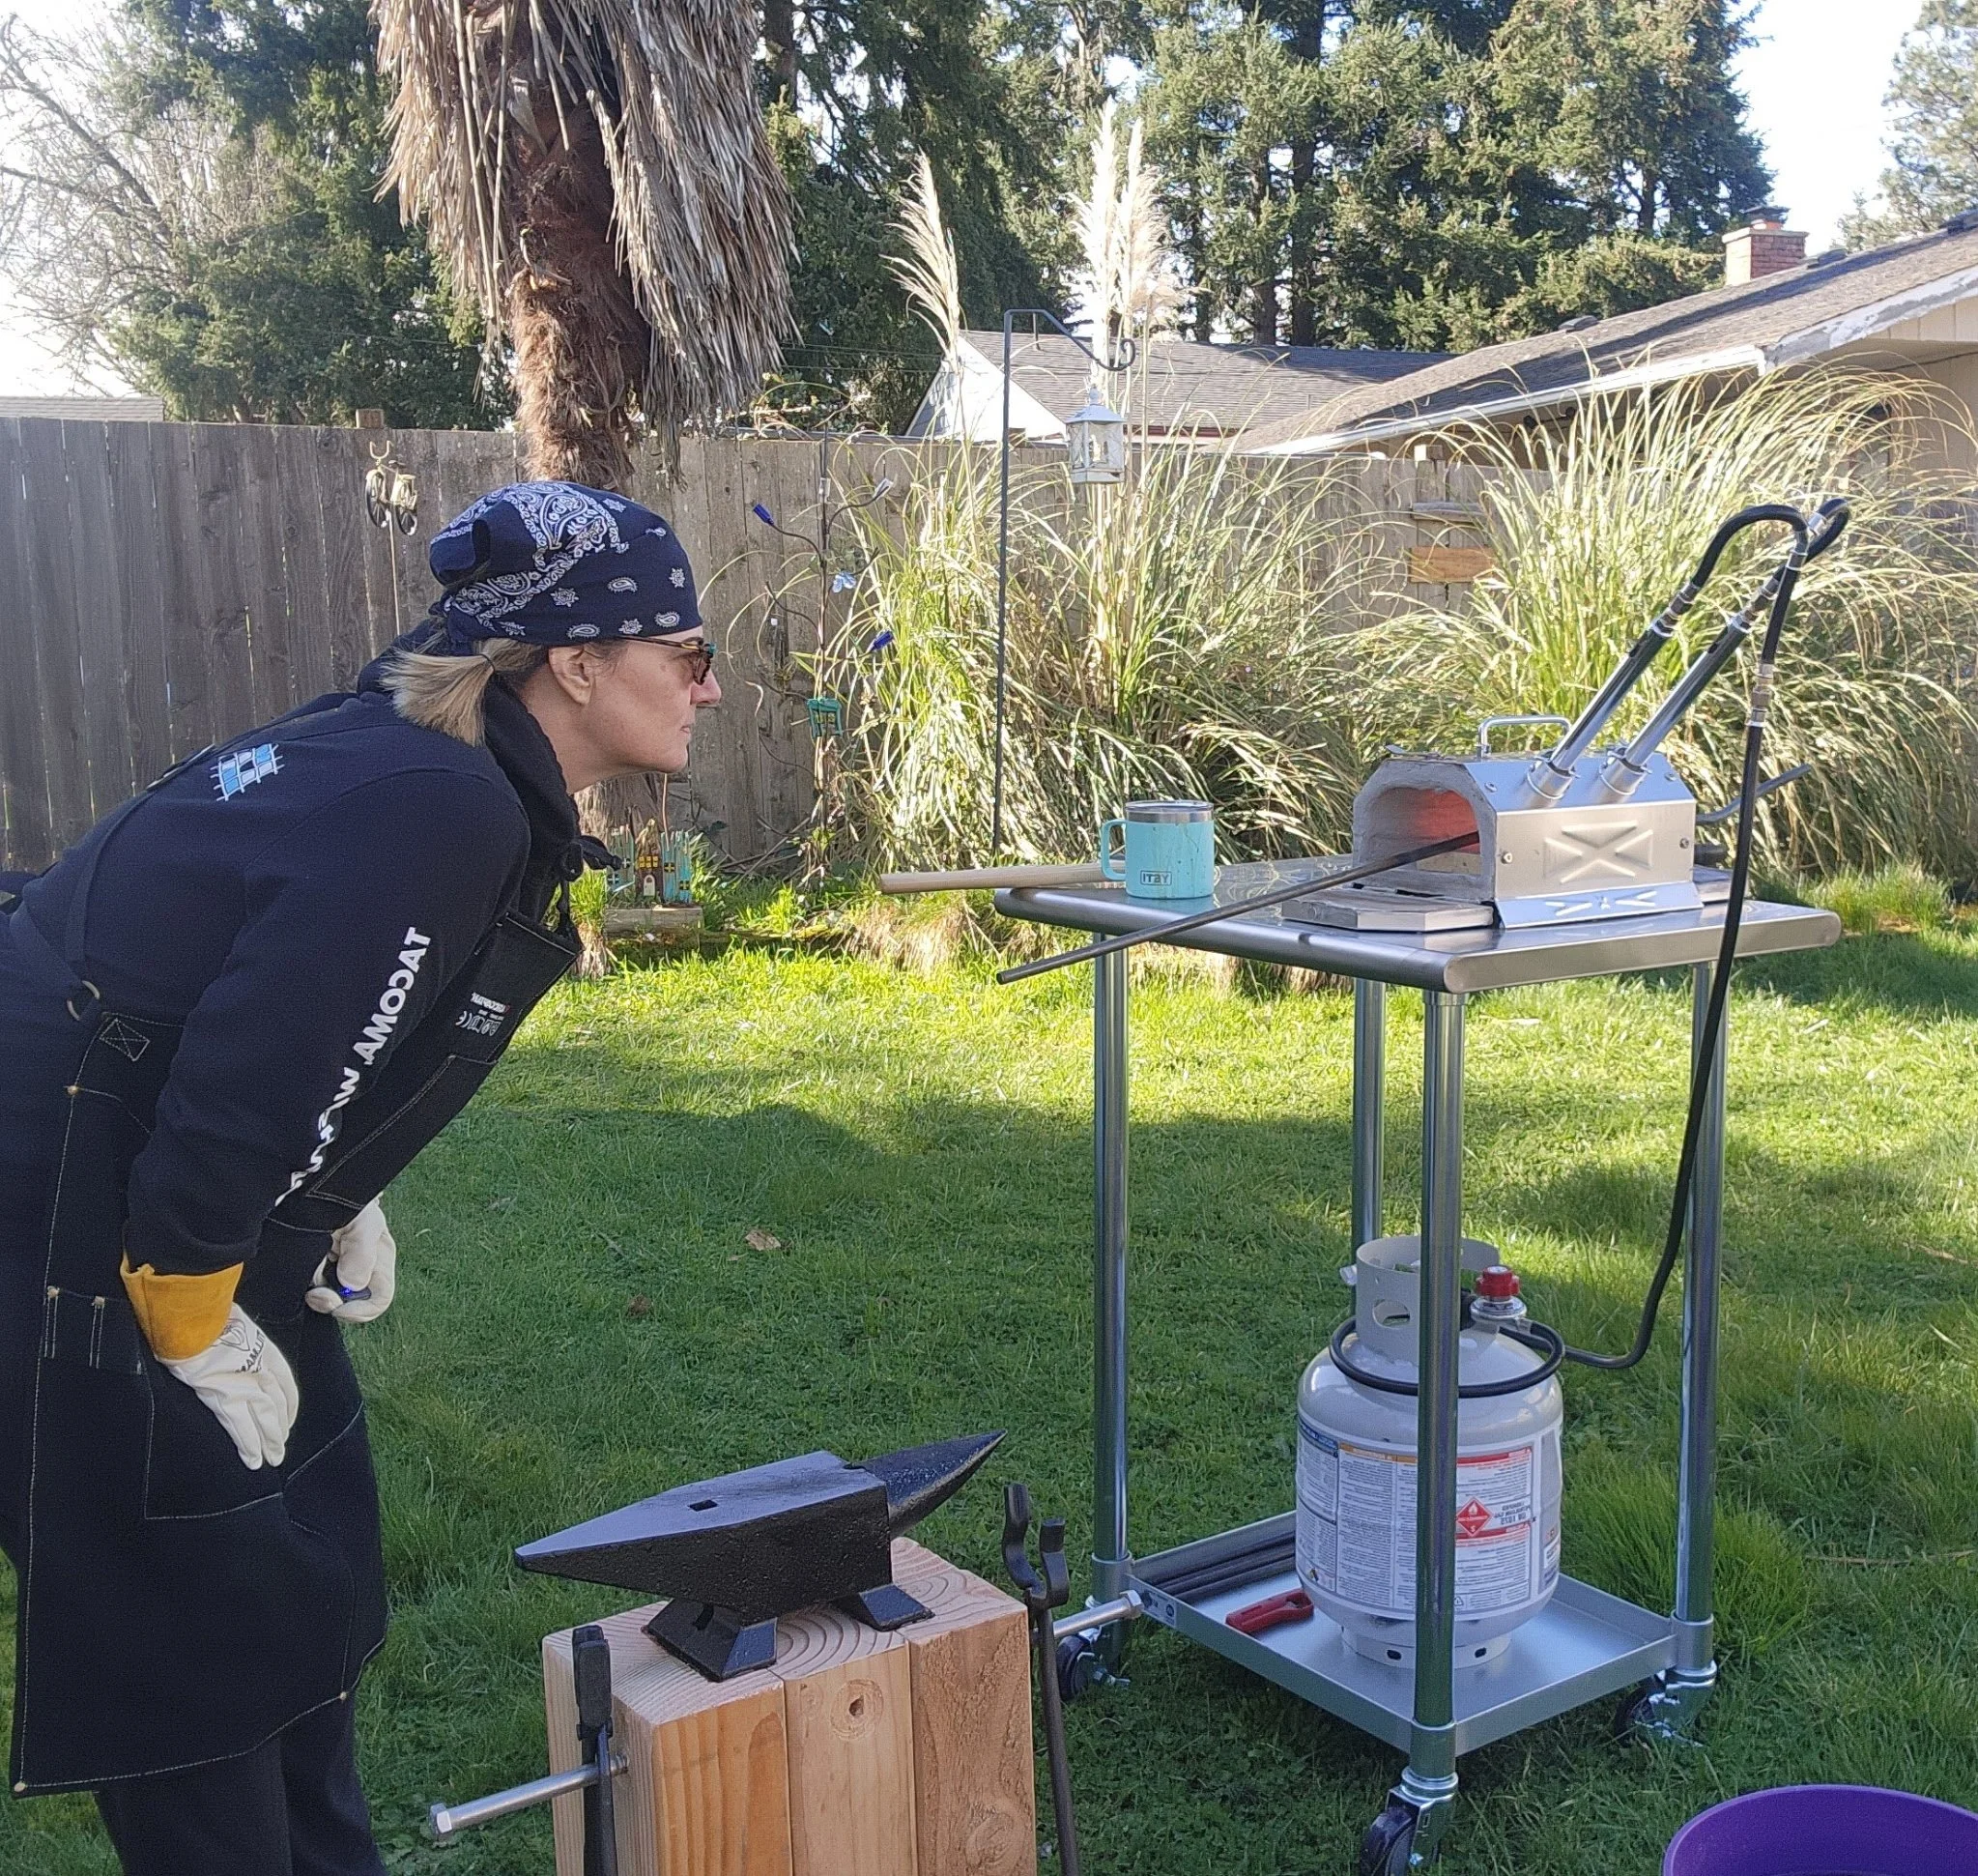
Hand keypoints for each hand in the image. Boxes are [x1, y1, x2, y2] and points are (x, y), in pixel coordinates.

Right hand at [162, 1306, 299, 1469]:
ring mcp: (247, 1385)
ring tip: (272, 1458)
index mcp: (268, 1352)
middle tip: (280, 1449)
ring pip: (266, 1419)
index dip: (287, 1406)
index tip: (287, 1421)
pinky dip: (249, 1445)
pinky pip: (241, 1428)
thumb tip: (231, 1344)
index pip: (285, 1385)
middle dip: (280, 1429)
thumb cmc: (209, 1317)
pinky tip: (253, 1460)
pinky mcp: (227, 1398)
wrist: (195, 1319)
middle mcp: (263, 1370)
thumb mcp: (236, 1325)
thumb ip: (239, 1341)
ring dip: (269, 1441)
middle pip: (278, 1405)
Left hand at [306, 1199, 396, 1322]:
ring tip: (310, 1264)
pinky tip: (303, 1267)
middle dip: (330, 1303)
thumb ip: (362, 1253)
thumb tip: (353, 1286)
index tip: (336, 1305)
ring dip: (314, 1290)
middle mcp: (361, 1272)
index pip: (379, 1301)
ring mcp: (337, 1274)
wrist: (316, 1189)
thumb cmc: (348, 1200)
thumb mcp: (362, 1221)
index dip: (359, 1310)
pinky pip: (308, 1289)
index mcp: (380, 1262)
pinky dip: (302, 1284)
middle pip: (350, 1306)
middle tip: (314, 1293)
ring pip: (326, 1300)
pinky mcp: (315, 1273)